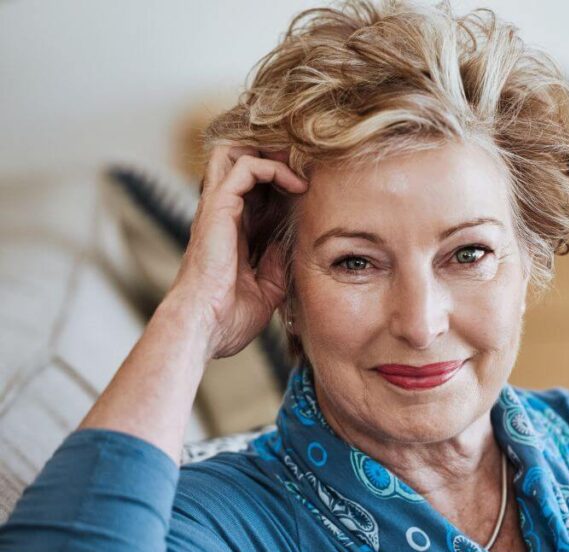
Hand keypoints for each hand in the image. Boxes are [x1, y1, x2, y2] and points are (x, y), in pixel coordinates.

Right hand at [166, 144, 307, 359]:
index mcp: (230, 232)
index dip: (278, 180)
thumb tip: (288, 247)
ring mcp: (217, 209)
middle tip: (302, 165)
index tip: (308, 188)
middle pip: (236, 159)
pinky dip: (273, 167)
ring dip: (271, 153)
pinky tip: (296, 184)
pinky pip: (245, 167)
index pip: (251, 189)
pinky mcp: (219, 207)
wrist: (204, 327)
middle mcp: (221, 214)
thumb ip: (276, 266)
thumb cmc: (228, 318)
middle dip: (271, 154)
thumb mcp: (266, 291)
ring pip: (235, 152)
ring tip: (299, 167)